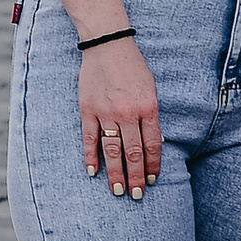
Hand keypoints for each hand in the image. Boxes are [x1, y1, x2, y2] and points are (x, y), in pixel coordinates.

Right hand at [81, 36, 161, 197]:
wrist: (108, 44)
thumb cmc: (133, 67)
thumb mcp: (150, 90)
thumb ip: (151, 116)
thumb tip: (150, 145)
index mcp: (148, 108)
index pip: (152, 145)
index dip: (152, 166)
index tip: (152, 181)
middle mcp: (128, 113)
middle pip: (133, 153)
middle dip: (135, 177)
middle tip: (136, 195)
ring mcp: (106, 112)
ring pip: (112, 150)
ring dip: (115, 173)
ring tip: (117, 191)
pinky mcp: (88, 109)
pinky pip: (90, 138)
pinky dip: (90, 157)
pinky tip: (92, 172)